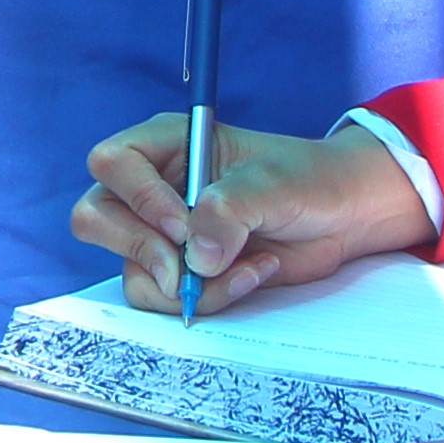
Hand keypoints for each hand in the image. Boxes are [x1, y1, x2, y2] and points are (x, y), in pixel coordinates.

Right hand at [70, 115, 433, 311]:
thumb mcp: (272, 184)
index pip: (112, 163)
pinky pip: (164, 296)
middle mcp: (154, 187)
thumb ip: (229, 211)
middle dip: (141, 250)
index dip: (139, 198)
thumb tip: (195, 259)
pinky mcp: (185, 271)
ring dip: (184, 283)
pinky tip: (252, 275)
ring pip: (130, 268)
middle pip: (97, 218)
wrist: (346, 216)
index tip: (183, 225)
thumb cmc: (310, 179)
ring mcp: (165, 233)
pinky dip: (206, 298)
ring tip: (241, 270)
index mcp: (167, 144)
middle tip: (184, 267)